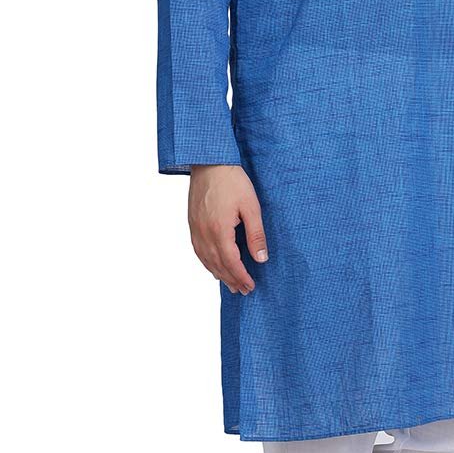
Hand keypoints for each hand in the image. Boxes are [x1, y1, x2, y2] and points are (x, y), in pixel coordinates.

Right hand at [188, 165, 267, 293]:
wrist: (209, 161)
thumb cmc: (232, 180)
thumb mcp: (251, 207)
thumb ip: (256, 235)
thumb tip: (261, 259)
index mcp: (219, 231)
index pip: (231, 263)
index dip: (241, 277)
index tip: (250, 286)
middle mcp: (204, 233)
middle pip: (217, 265)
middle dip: (231, 280)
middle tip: (242, 290)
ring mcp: (195, 228)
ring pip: (205, 260)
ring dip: (218, 274)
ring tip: (229, 284)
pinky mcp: (192, 222)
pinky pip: (197, 250)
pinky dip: (206, 262)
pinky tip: (212, 265)